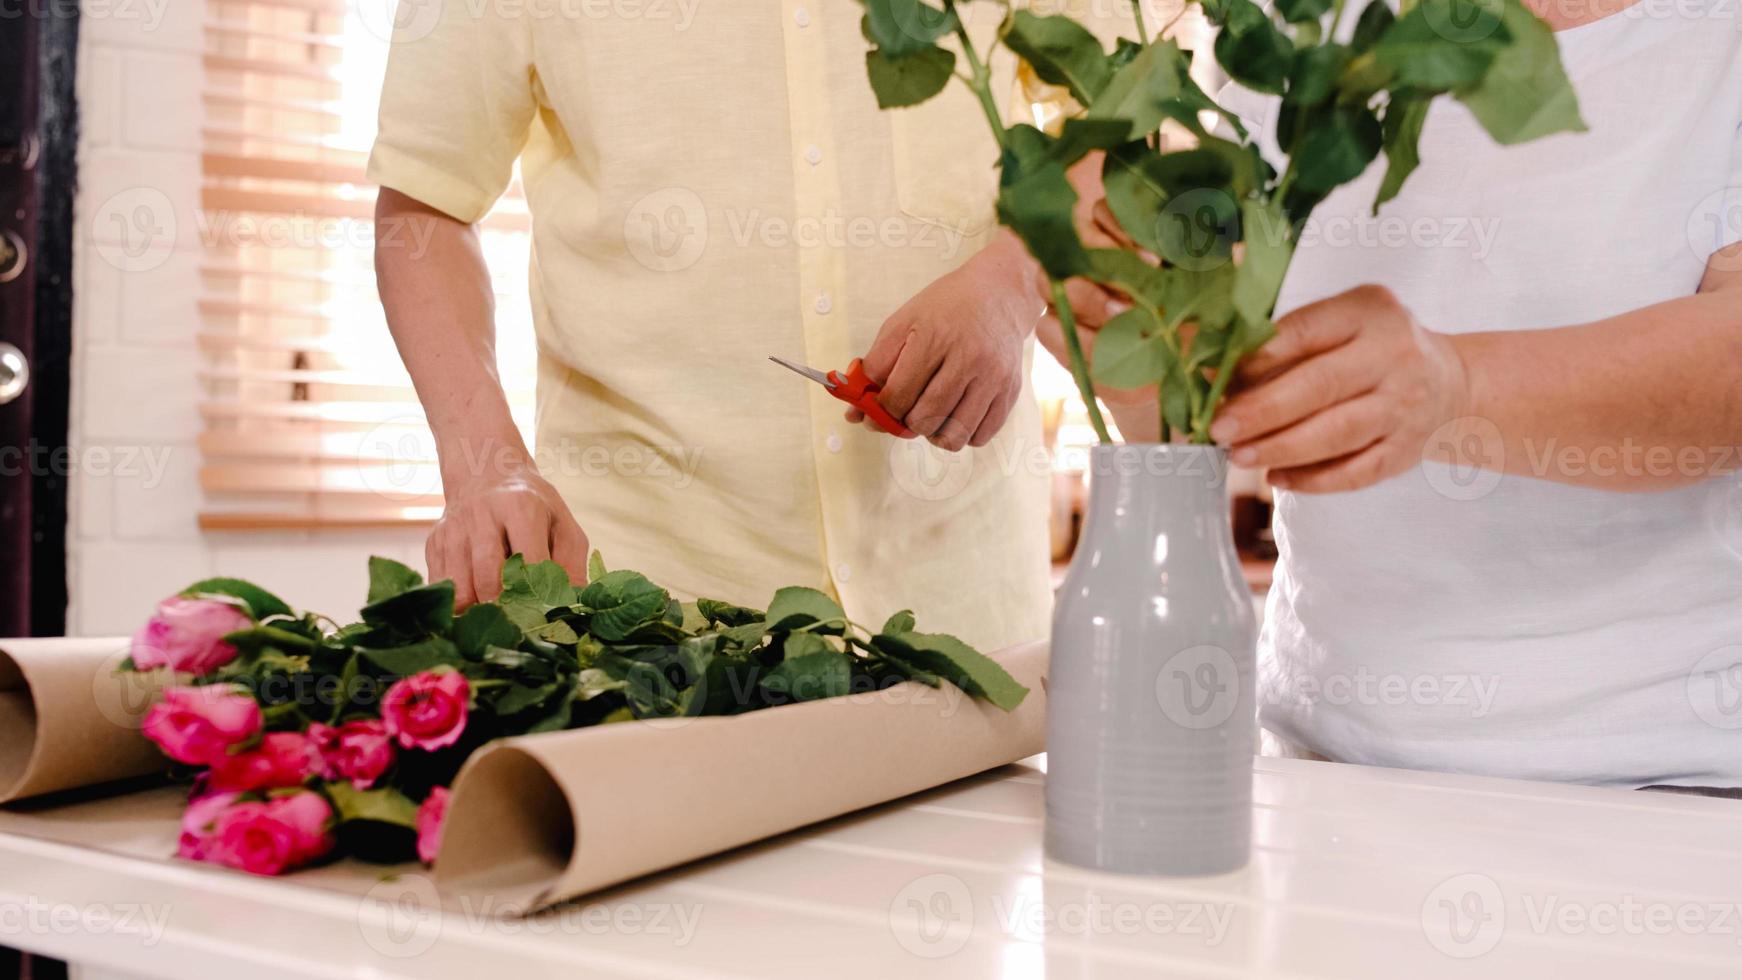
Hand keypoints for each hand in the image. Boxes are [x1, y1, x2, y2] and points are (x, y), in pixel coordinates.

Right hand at [427, 456, 589, 607]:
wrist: (486, 472)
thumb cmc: (532, 505)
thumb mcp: (561, 522)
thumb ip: (571, 562)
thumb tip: (572, 606)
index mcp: (520, 507)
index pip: (529, 561)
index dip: (538, 594)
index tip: (547, 615)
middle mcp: (482, 516)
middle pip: (490, 579)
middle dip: (507, 608)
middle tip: (521, 626)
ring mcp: (453, 530)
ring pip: (461, 588)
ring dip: (480, 611)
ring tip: (499, 619)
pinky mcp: (434, 544)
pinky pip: (442, 588)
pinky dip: (458, 605)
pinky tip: (477, 604)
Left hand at [854, 234, 1041, 450]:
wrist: (999, 294)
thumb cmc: (944, 310)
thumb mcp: (903, 324)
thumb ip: (876, 367)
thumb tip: (854, 415)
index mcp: (934, 338)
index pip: (898, 395)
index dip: (880, 412)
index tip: (877, 411)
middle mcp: (968, 358)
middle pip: (925, 418)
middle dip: (905, 424)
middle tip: (904, 413)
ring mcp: (993, 377)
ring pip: (954, 435)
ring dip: (933, 435)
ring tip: (929, 418)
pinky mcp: (1011, 391)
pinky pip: (981, 437)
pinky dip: (962, 435)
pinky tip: (954, 415)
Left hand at [1210, 284, 1470, 492]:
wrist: (1449, 382)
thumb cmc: (1372, 347)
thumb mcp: (1342, 321)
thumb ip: (1289, 343)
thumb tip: (1221, 381)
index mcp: (1369, 312)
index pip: (1309, 331)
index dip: (1263, 356)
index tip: (1224, 380)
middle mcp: (1393, 356)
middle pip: (1322, 386)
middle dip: (1264, 410)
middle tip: (1220, 428)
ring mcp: (1404, 405)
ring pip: (1338, 433)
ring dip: (1282, 448)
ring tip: (1238, 456)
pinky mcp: (1406, 449)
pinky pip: (1357, 471)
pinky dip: (1314, 479)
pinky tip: (1277, 477)